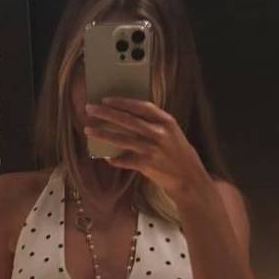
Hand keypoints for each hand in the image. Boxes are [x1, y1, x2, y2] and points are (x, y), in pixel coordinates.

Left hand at [84, 97, 210, 199]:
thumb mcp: (172, 134)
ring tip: (89, 130)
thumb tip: (126, 117)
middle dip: (106, 113)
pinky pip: (124, 160)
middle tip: (90, 109)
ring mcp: (152, 149)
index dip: (122, 102)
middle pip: (127, 120)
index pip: (141, 106)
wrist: (189, 179)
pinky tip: (105, 157)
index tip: (106, 99)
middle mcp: (159, 133)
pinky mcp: (147, 165)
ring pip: (121, 139)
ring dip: (103, 134)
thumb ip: (154, 124)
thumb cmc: (178, 155)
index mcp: (166, 122)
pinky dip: (114, 159)